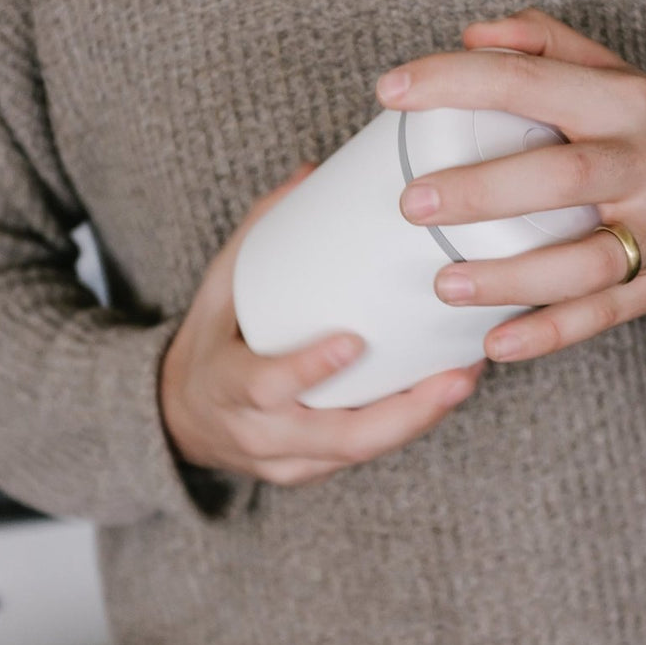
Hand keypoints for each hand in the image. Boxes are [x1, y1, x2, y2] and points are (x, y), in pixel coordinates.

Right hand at [160, 163, 485, 485]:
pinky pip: (363, 455)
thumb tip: (311, 172)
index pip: (263, 385)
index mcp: (224, 385)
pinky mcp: (309, 471)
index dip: (307, 369)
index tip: (353, 342)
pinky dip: (406, 426)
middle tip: (456, 376)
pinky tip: (444, 392)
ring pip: (359, 452)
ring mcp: (286, 460)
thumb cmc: (209, 344)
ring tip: (465, 377)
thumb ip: (260, 232)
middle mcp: (256, 433)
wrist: (180, 419)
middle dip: (403, 413)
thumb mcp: (216, 287)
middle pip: (336, 438)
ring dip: (419, 419)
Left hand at [375, 8, 645, 362]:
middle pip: (561, 176)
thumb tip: (471, 35)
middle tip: (411, 204)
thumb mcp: (615, 75)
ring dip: (509, 276)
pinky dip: (547, 333)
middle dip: (482, 190)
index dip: (456, 82)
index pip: (530, 80)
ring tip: (444, 283)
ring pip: (583, 261)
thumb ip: (546, 44)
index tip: (391, 91)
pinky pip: (600, 316)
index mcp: (624, 102)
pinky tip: (495, 344)